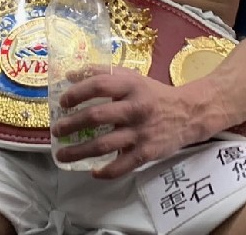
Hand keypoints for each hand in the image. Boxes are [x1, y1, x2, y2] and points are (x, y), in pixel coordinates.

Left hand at [51, 68, 215, 178]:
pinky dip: (105, 171)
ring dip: (79, 151)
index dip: (77, 92)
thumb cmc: (153, 94)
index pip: (99, 85)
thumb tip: (70, 74)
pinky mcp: (147, 152)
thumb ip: (103, 73)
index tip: (63, 101)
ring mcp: (141, 132)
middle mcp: (135, 108)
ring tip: (62, 154)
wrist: (188, 113)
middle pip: (97, 116)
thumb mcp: (132, 77)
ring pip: (104, 144)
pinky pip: (122, 166)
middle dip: (71, 124)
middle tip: (57, 130)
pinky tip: (93, 171)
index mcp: (131, 86)